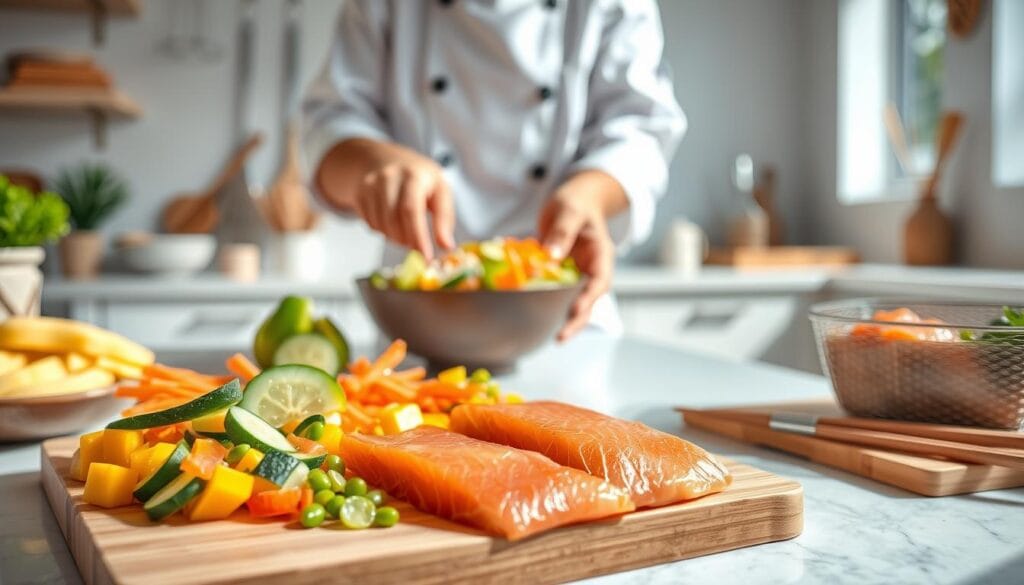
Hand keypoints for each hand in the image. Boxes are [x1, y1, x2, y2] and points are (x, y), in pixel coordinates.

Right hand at [316, 139, 454, 259]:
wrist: (381, 158)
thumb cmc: (417, 177)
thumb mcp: (439, 189)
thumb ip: (445, 217)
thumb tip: (447, 246)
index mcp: (415, 175)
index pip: (411, 210)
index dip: (418, 236)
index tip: (426, 257)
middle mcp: (390, 176)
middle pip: (394, 220)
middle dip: (408, 241)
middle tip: (419, 249)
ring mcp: (371, 184)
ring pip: (381, 225)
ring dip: (396, 238)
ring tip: (408, 233)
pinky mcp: (359, 194)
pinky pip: (371, 224)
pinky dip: (384, 232)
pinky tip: (393, 223)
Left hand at [538, 170, 626, 340]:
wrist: (577, 200)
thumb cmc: (577, 203)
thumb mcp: (569, 211)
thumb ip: (562, 232)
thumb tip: (552, 257)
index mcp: (601, 254)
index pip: (600, 281)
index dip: (589, 298)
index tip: (576, 310)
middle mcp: (592, 268)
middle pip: (590, 300)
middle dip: (578, 320)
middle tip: (561, 338)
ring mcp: (579, 274)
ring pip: (575, 301)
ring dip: (565, 318)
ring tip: (555, 337)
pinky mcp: (565, 275)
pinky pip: (557, 292)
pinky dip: (547, 302)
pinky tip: (533, 312)